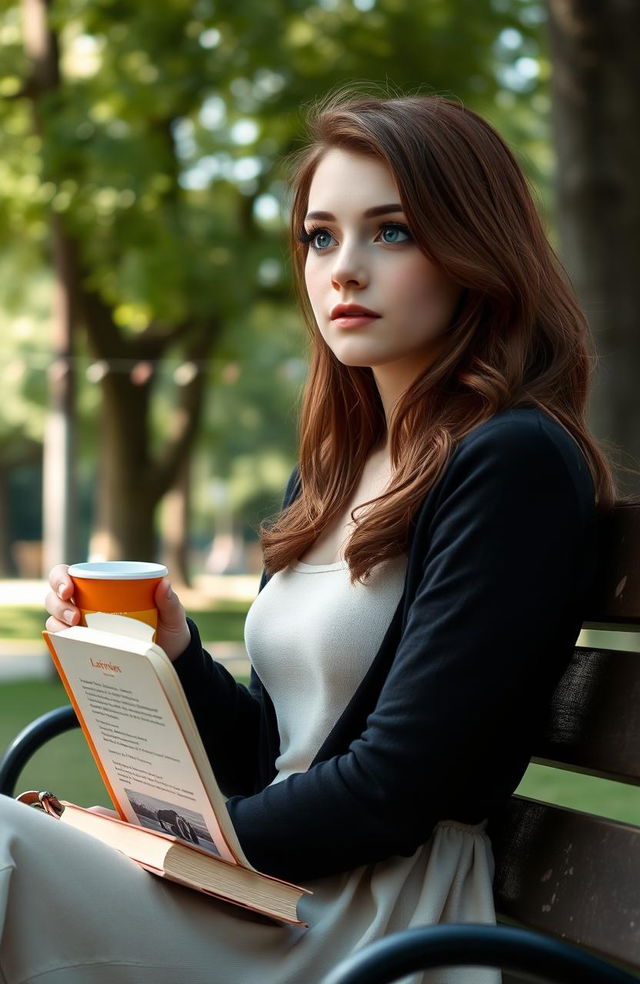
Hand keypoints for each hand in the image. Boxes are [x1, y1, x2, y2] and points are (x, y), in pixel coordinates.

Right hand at [45, 567, 190, 661]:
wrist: (169, 659)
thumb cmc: (167, 628)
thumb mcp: (171, 615)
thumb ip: (169, 601)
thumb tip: (164, 584)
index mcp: (100, 588)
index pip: (67, 575)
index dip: (60, 578)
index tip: (69, 590)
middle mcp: (84, 605)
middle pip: (54, 598)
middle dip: (57, 604)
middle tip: (74, 616)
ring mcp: (81, 628)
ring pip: (54, 620)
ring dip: (58, 624)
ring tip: (76, 630)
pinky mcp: (82, 649)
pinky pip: (63, 646)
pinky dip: (62, 645)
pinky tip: (72, 648)